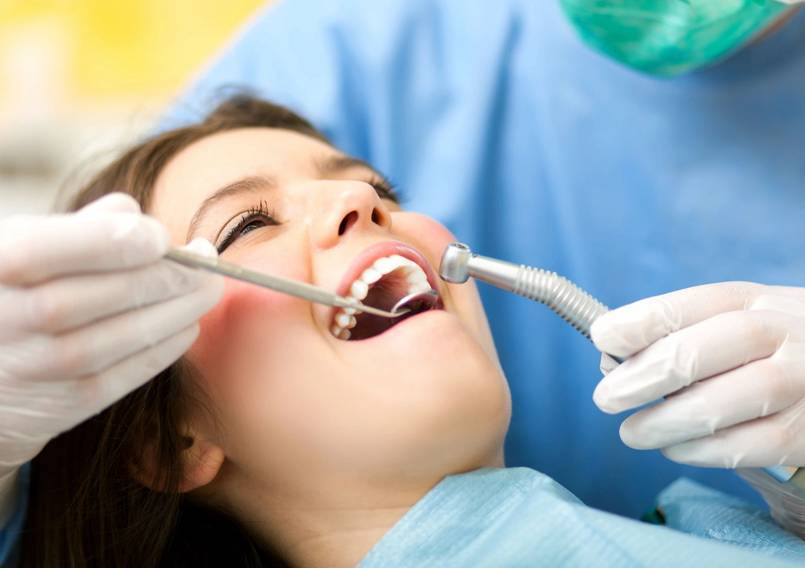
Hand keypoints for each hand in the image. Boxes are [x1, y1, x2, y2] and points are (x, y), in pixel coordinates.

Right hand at [0, 193, 223, 472]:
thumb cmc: (10, 296)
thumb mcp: (20, 250)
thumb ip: (75, 229)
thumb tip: (133, 213)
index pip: (56, 247)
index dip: (120, 240)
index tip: (162, 236)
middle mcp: (10, 319)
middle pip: (107, 293)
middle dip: (171, 274)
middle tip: (207, 260)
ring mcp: (39, 366)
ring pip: (128, 334)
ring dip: (181, 308)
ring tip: (206, 288)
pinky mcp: (66, 403)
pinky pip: (130, 373)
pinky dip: (168, 345)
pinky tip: (187, 322)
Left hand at [590, 282, 804, 468]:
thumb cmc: (772, 349)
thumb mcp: (737, 321)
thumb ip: (682, 334)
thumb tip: (611, 362)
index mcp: (750, 300)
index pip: (687, 305)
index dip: (639, 322)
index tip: (602, 337)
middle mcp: (780, 333)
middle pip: (699, 352)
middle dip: (642, 377)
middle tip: (606, 398)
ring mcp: (801, 381)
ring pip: (723, 403)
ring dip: (665, 422)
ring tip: (632, 433)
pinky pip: (749, 445)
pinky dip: (702, 451)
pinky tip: (675, 449)